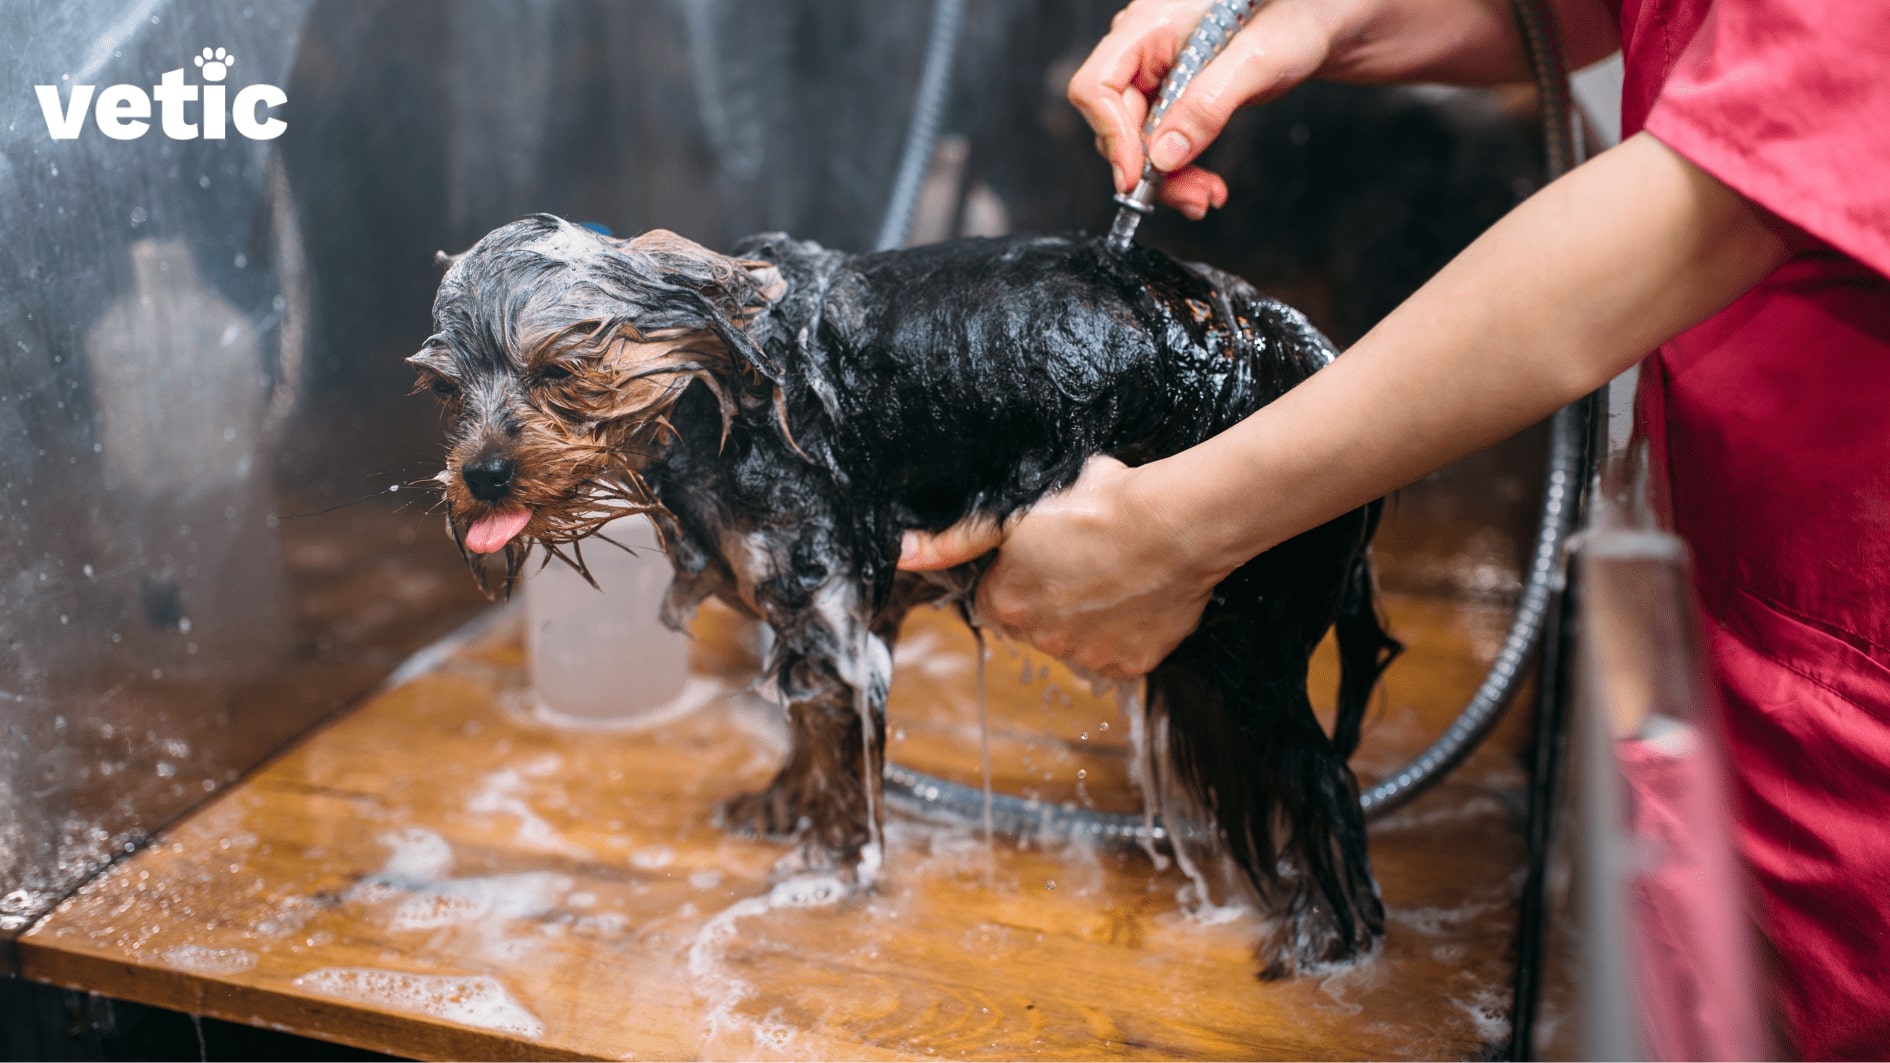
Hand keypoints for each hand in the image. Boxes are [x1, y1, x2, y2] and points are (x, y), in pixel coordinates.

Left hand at [897, 456, 1230, 680]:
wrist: (1174, 521)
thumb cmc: (1097, 503)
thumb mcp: (1016, 509)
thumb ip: (957, 535)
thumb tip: (901, 554)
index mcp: (1006, 602)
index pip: (998, 596)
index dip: (1021, 570)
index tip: (1048, 548)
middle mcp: (1041, 639)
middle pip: (1037, 622)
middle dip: (1054, 596)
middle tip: (1085, 555)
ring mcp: (1088, 656)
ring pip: (1079, 638)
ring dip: (1091, 615)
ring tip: (1117, 571)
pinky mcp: (1132, 664)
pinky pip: (1121, 651)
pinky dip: (1129, 629)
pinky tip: (1140, 593)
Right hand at [1067, 0, 1579, 216]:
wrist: (1371, 10)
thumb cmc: (1329, 5)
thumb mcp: (1271, 54)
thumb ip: (1209, 102)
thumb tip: (1159, 159)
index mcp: (1158, 17)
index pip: (1097, 83)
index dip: (1112, 136)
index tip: (1142, 180)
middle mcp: (1157, 42)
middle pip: (1114, 117)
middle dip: (1145, 166)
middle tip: (1193, 202)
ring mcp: (1175, 70)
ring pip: (1139, 138)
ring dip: (1167, 179)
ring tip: (1208, 200)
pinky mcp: (1197, 92)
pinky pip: (1168, 142)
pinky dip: (1184, 171)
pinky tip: (1211, 188)